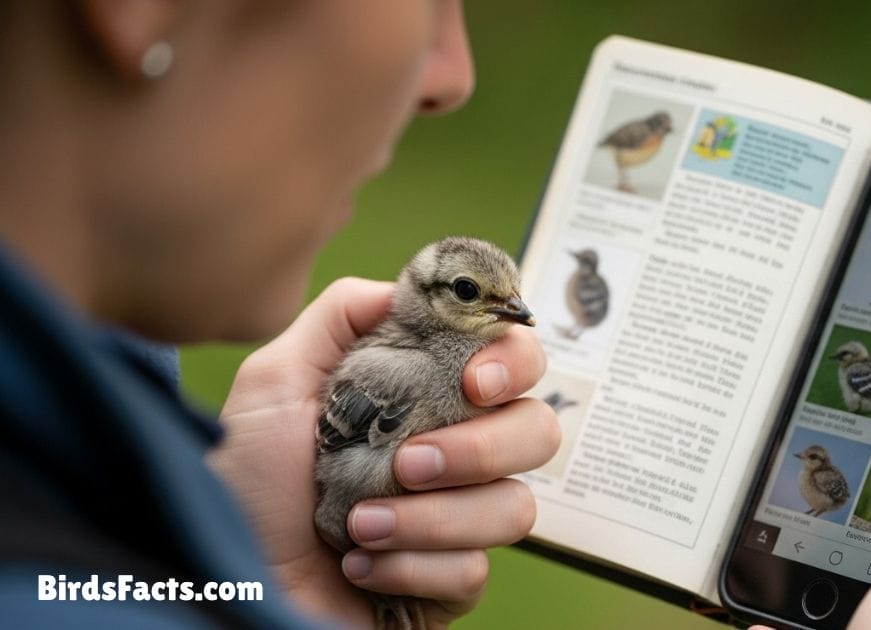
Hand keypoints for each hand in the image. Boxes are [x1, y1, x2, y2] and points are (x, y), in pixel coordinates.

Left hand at [207, 278, 558, 627]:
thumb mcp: (275, 381)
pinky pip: (473, 571)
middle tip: (408, 462)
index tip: (475, 382)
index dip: (515, 362)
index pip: (517, 362)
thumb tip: (409, 287)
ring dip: (431, 518)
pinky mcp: (451, 582)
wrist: (232, 581)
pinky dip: (409, 567)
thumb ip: (340, 316)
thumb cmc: (247, 482)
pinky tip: (361, 565)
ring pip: (515, 508)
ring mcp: (459, 520)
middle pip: (539, 431)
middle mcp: (456, 453)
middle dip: (479, 449)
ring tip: (360, 524)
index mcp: (428, 396)